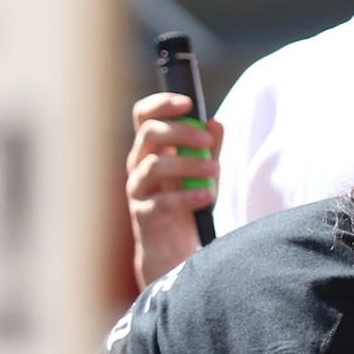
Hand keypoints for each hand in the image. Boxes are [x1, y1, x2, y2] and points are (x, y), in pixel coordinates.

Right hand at [125, 92, 222, 287]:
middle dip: (180, 132)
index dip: (162, 104)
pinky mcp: (143, 215)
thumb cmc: (188, 204)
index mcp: (151, 149)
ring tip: (214, 171)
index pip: (145, 115)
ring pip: (153, 165)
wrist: (175, 250)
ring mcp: (138, 189)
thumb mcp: (203, 173)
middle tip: (207, 141)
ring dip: (187, 164)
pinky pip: (161, 202)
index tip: (188, 103)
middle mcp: (139, 164)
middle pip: (149, 134)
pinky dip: (186, 197)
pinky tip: (206, 196)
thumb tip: (215, 123)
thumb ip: (209, 149)